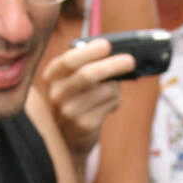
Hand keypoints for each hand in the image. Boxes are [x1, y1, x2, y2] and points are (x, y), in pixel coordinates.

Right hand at [40, 39, 134, 156]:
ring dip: (115, 88)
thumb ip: (88, 65)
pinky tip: (110, 104)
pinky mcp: (83, 126)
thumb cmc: (77, 100)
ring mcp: (69, 112)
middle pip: (87, 75)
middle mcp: (57, 94)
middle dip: (112, 65)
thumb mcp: (74, 82)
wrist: (69, 137)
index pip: (69, 60)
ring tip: (113, 90)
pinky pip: (109, 106)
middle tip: (130, 60)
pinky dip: (115, 101)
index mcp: (53, 77)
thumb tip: (117, 55)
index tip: (107, 45)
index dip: (89, 51)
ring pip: (104, 91)